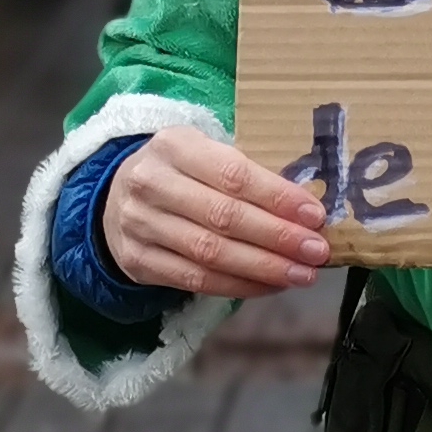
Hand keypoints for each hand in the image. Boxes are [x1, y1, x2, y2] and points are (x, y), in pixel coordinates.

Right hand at [101, 135, 329, 298]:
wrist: (115, 197)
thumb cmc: (180, 172)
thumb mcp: (204, 152)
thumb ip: (246, 172)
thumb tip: (305, 207)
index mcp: (174, 146)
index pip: (233, 175)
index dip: (277, 198)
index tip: (315, 215)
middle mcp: (151, 184)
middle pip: (224, 217)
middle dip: (278, 237)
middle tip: (316, 251)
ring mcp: (140, 225)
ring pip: (211, 254)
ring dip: (264, 267)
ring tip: (302, 274)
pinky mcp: (138, 262)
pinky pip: (195, 280)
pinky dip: (239, 285)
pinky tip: (270, 285)